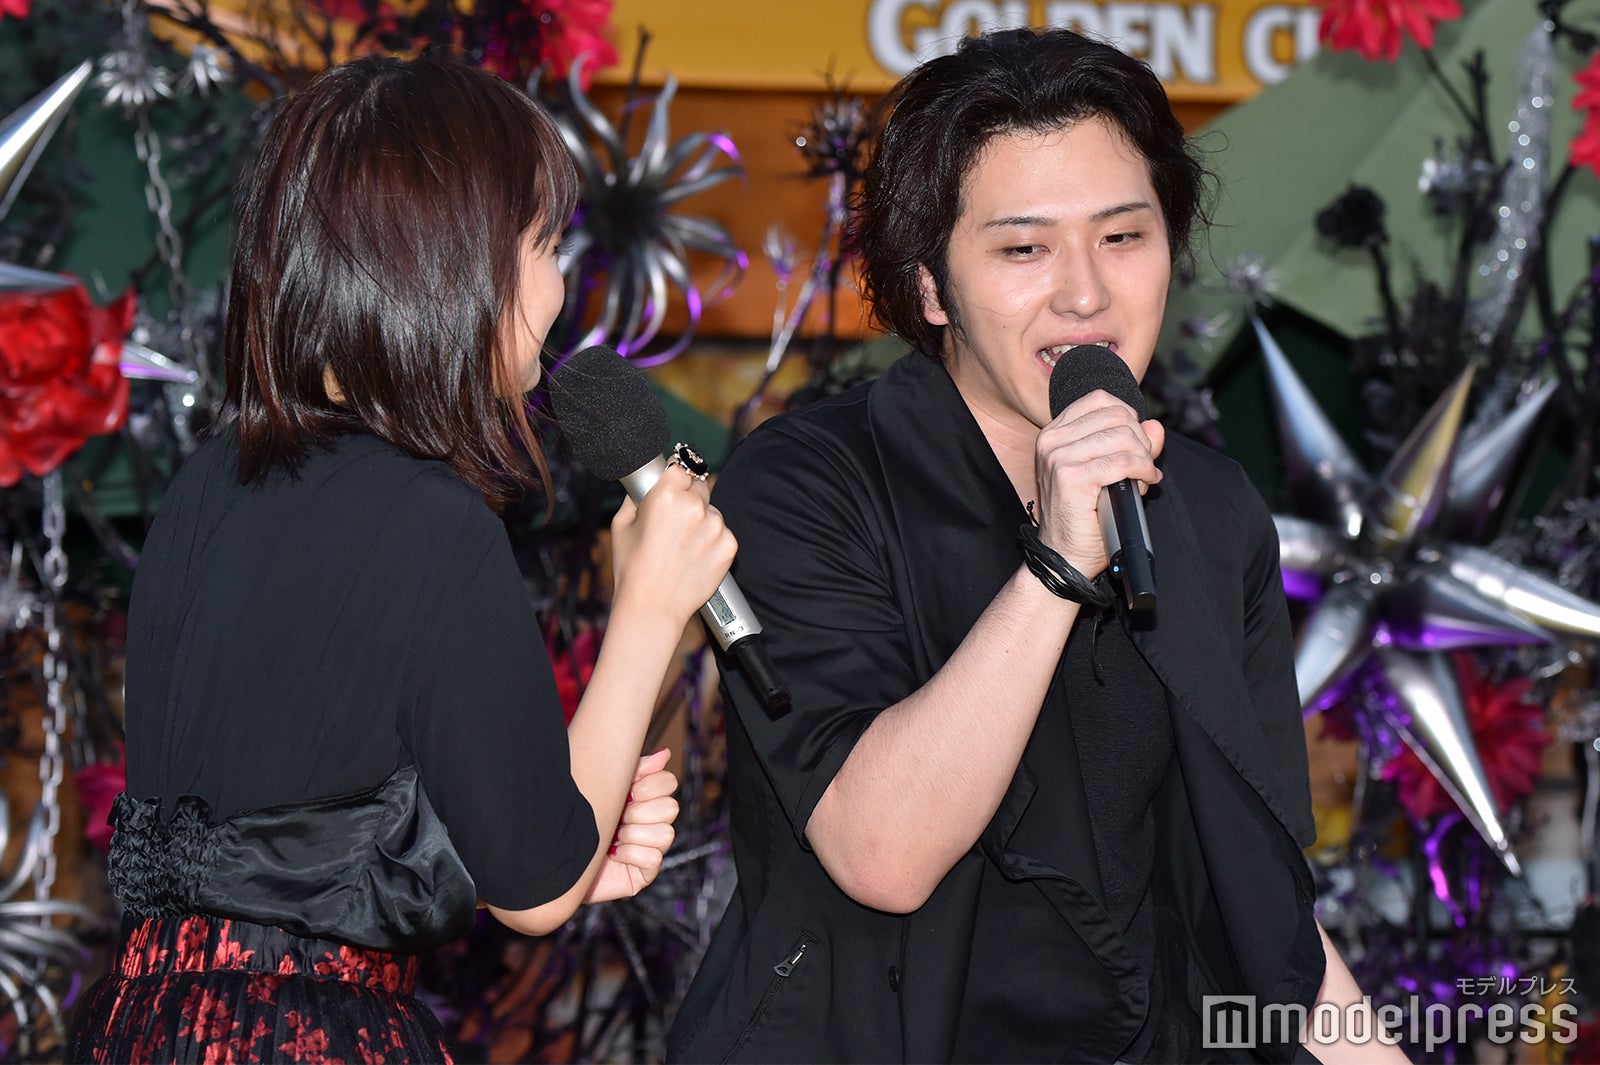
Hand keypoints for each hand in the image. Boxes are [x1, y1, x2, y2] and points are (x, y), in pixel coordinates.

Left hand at [584, 749, 678, 902]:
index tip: (629, 791)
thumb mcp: (605, 788)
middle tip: (616, 816)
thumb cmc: (580, 819)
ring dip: (632, 834)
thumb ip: (634, 770)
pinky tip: (612, 854)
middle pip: (670, 807)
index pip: (669, 782)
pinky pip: (652, 858)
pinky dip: (629, 855)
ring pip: (664, 833)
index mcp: (645, 797)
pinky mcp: (645, 872)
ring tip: (612, 838)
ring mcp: (652, 847)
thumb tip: (665, 754)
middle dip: (638, 812)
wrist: (555, 853)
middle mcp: (653, 821)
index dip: (650, 785)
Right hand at [609, 471, 737, 626]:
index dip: (674, 477)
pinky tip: (694, 557)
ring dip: (702, 522)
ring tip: (682, 547)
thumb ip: (637, 496)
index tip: (672, 485)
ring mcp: (715, 526)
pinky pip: (723, 534)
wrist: (652, 607)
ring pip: (712, 512)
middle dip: (688, 499)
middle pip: (699, 486)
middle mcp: (695, 506)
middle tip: (673, 523)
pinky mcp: (729, 546)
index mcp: (667, 494)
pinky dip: (713, 542)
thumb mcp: (621, 524)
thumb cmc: (633, 568)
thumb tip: (645, 482)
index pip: (681, 466)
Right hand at [1033, 389, 1164, 577]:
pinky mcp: (1071, 477)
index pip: (1101, 400)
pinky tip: (1145, 482)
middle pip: (1117, 415)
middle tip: (1144, 465)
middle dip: (1141, 439)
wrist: (1065, 556)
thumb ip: (1133, 445)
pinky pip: (1123, 462)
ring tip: (1144, 476)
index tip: (1136, 443)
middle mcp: (1052, 440)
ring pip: (1124, 436)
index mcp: (1054, 433)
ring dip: (1144, 457)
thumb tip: (1155, 426)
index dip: (1129, 417)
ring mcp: (1058, 457)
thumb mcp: (1110, 473)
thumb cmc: (1085, 517)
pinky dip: (1143, 471)